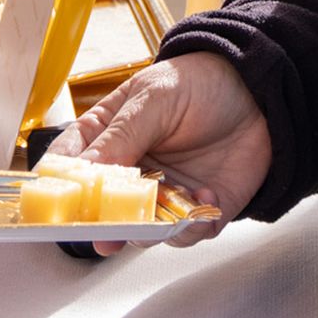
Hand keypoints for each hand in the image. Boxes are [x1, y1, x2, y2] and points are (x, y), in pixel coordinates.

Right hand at [46, 53, 271, 255]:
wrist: (259, 91)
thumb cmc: (199, 83)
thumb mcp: (154, 98)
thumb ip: (121, 136)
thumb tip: (86, 169)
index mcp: (105, 136)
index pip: (68, 165)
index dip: (58, 187)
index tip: (58, 204)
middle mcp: (129, 171)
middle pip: (101, 210)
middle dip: (105, 224)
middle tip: (108, 233)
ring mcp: (161, 194)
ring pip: (141, 231)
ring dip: (154, 228)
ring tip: (174, 203)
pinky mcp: (196, 210)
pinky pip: (186, 234)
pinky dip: (195, 225)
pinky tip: (207, 196)